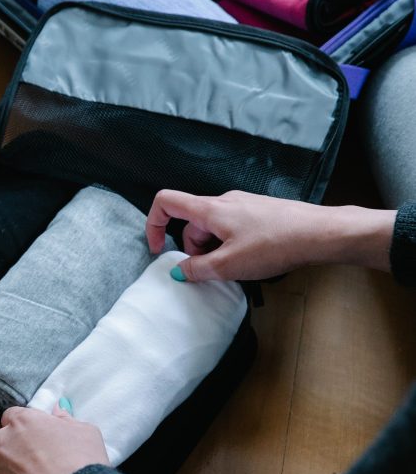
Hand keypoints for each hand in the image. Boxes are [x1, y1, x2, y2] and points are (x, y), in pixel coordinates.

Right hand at [146, 189, 395, 281]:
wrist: (319, 232)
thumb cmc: (274, 244)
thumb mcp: (230, 264)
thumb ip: (198, 269)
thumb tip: (178, 271)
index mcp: (210, 209)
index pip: (166, 202)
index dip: (153, 224)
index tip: (158, 250)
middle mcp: (223, 201)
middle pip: (192, 222)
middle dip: (193, 249)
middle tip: (212, 272)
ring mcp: (243, 205)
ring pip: (214, 227)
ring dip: (214, 250)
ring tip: (236, 269)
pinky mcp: (260, 212)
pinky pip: (233, 227)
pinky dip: (231, 245)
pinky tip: (252, 260)